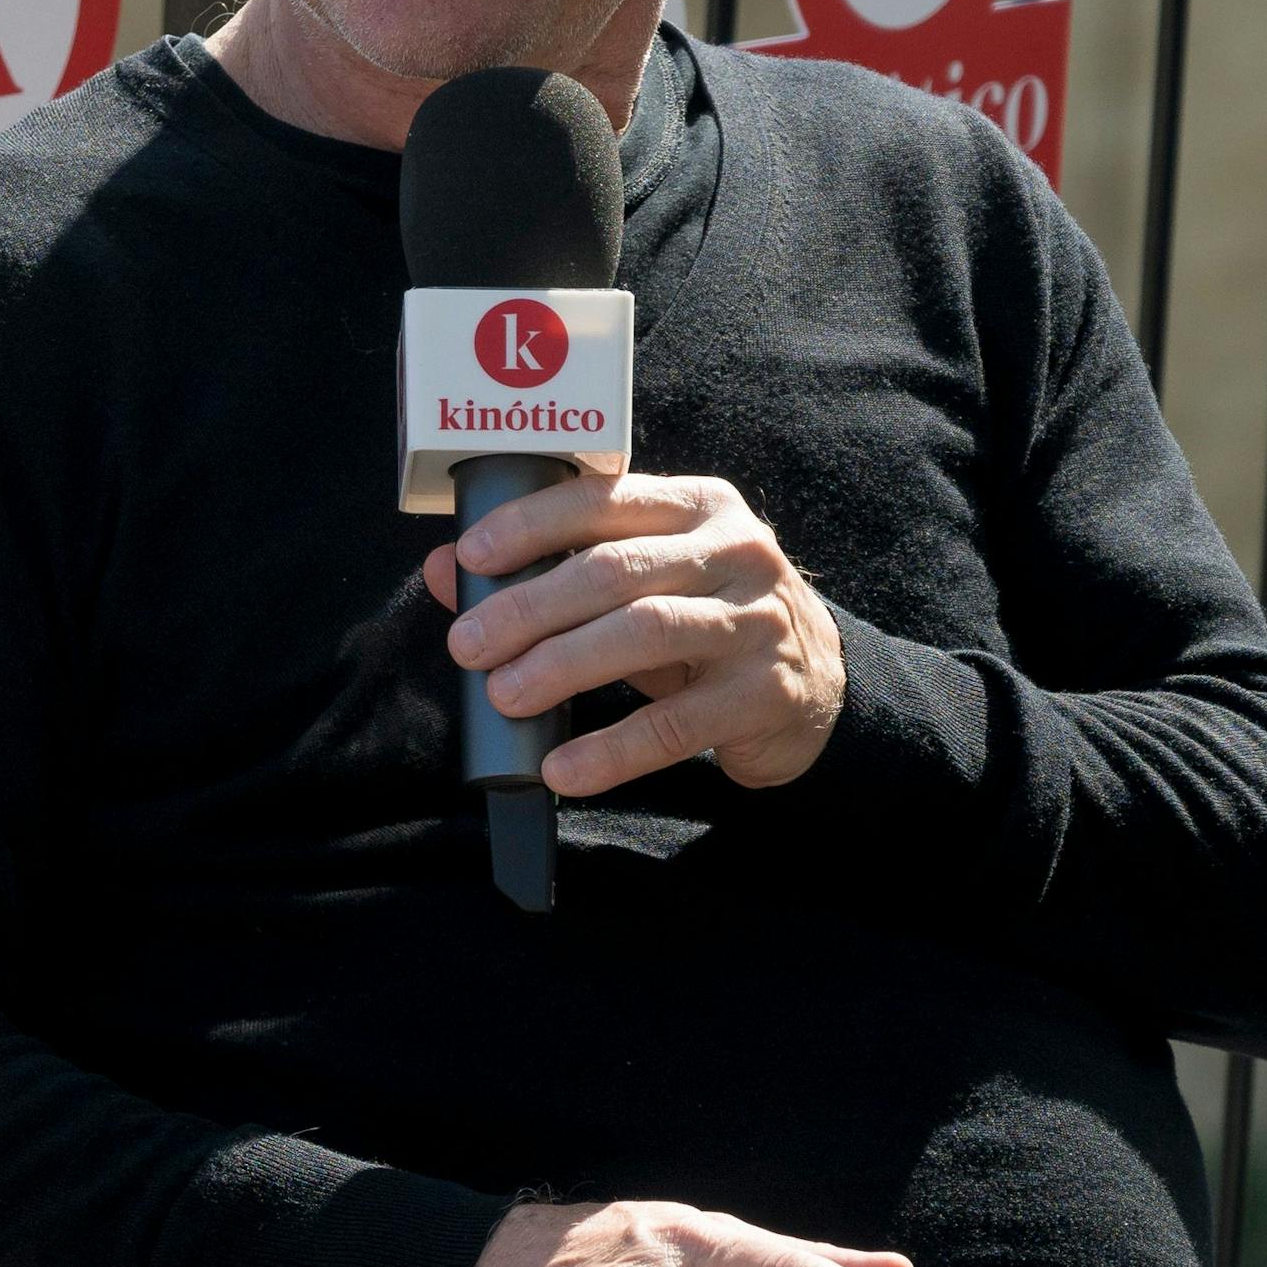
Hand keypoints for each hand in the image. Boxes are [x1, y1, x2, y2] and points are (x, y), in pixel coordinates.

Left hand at [421, 470, 845, 794]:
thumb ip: (551, 571)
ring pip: (645, 632)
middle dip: (530, 608)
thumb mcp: (641, 584)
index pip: (602, 499)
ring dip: (562, 666)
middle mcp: (737, 551)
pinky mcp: (767, 693)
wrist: (820, 684)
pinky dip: (612, 750)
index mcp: (697, 506)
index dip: (531, 526)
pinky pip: (676, 724)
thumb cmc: (706, 621)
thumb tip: (445, 570)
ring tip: (504, 696)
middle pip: (615, 570)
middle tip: (467, 646)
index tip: (472, 558)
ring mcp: (758, 621)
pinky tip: (564, 767)